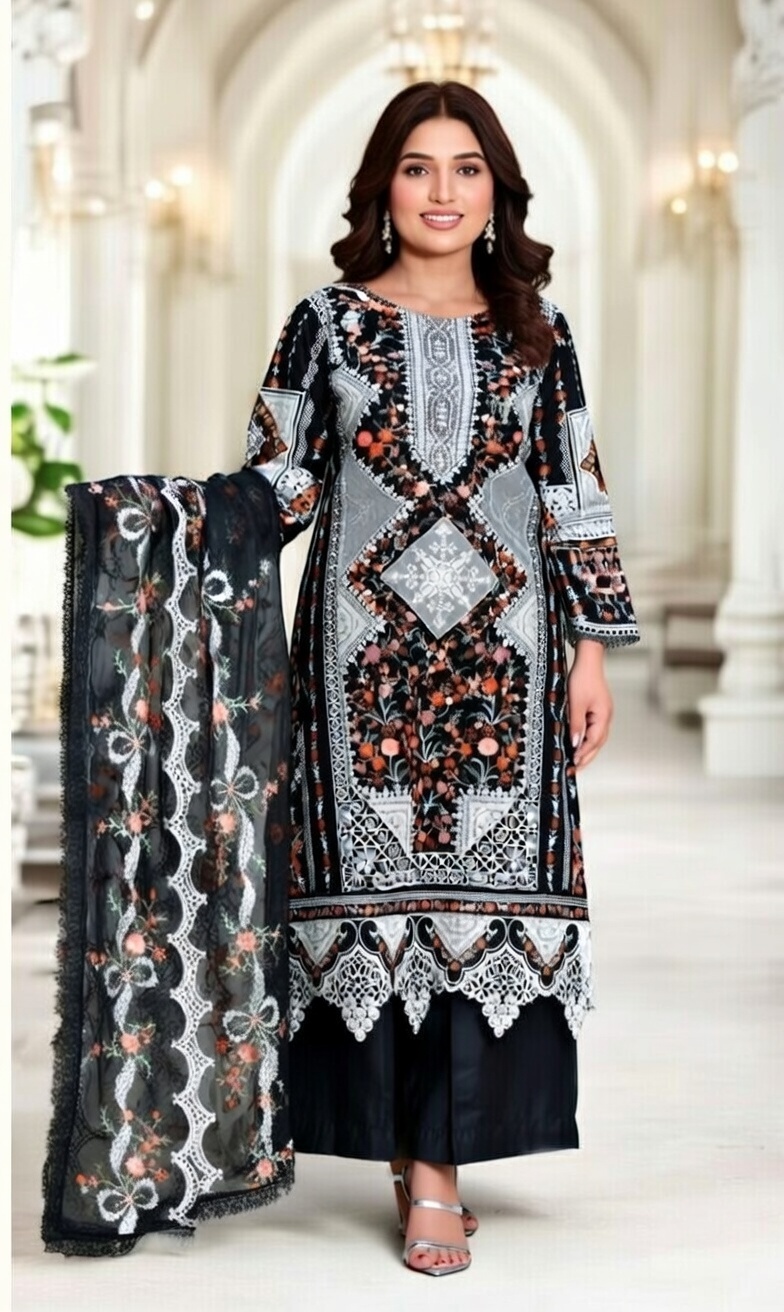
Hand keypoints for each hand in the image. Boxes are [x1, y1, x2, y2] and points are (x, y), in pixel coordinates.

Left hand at [567, 641, 612, 769]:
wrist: (588, 661)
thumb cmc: (582, 679)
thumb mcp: (575, 703)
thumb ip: (576, 724)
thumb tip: (575, 744)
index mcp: (603, 716)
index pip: (594, 741)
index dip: (583, 753)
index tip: (573, 763)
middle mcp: (606, 717)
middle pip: (598, 743)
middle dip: (586, 757)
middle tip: (574, 769)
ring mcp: (603, 714)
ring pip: (596, 738)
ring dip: (587, 750)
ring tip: (576, 761)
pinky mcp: (598, 711)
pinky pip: (593, 730)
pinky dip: (586, 739)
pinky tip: (578, 744)